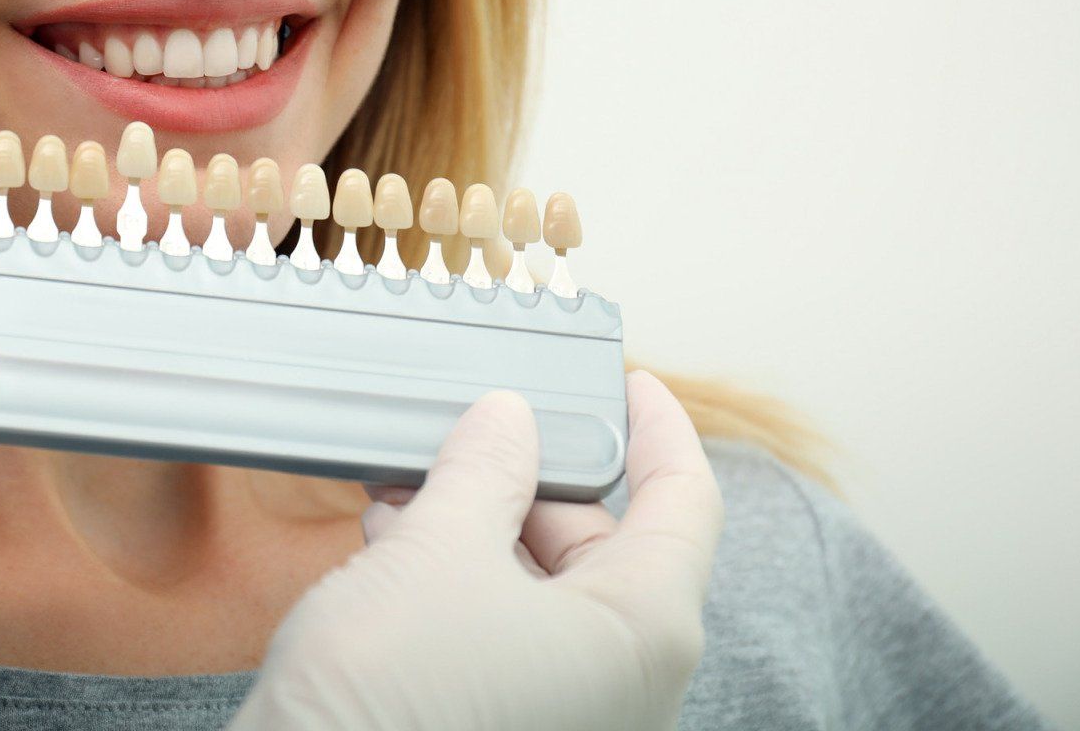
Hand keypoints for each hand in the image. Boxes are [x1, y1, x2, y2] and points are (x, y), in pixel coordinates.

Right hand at [231, 371, 723, 730]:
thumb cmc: (396, 698)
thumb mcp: (440, 549)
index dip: (659, 431)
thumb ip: (487, 470)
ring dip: (481, 529)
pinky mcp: (509, 727)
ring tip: (409, 487)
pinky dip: (463, 584)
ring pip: (545, 593)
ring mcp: (569, 714)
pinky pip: (507, 637)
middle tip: (468, 433)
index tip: (632, 383)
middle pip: (605, 548)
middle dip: (529, 482)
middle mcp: (623, 684)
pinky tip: (395, 548)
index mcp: (643, 633)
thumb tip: (510, 420)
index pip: (684, 505)